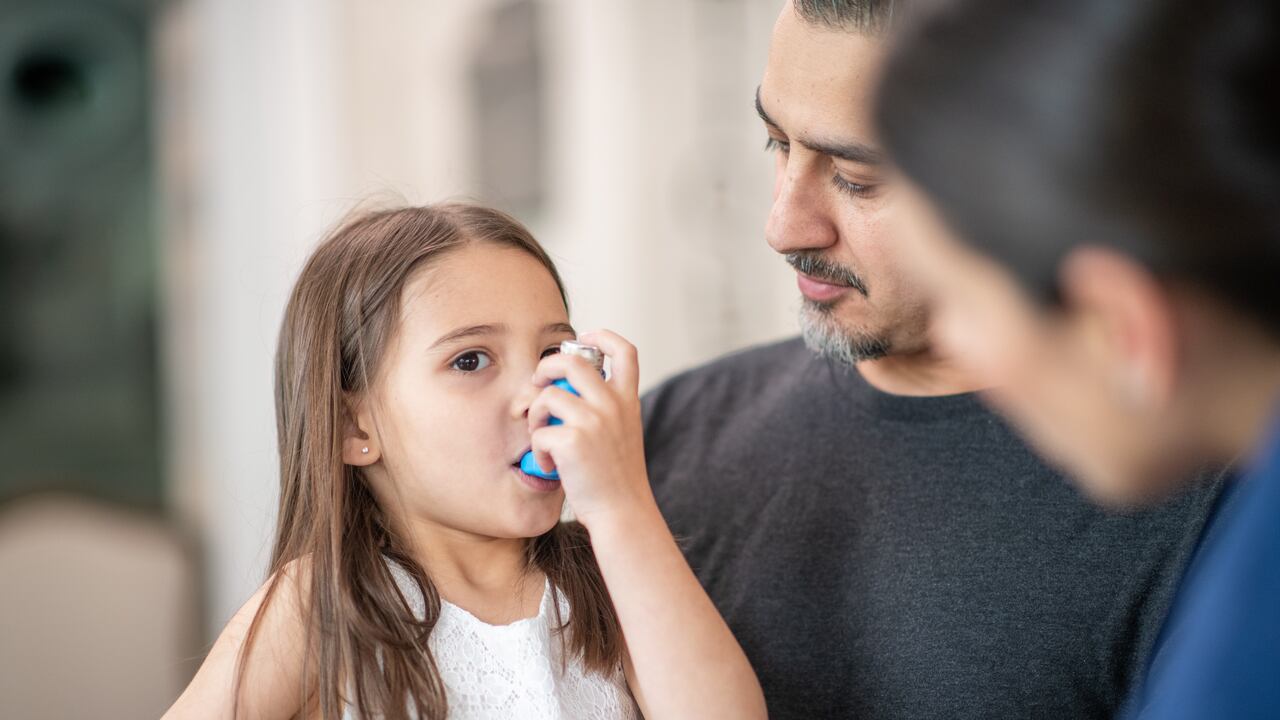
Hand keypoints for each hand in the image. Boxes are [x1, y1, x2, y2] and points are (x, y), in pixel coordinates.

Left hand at [528, 329, 655, 528]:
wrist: (622, 512)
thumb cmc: (616, 479)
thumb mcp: (622, 433)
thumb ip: (605, 409)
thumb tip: (563, 390)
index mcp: (627, 400)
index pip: (624, 350)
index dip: (602, 336)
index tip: (584, 338)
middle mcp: (612, 404)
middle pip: (572, 361)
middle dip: (545, 367)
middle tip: (538, 384)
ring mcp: (593, 421)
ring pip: (547, 395)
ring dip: (535, 415)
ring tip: (541, 437)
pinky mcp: (572, 441)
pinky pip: (538, 432)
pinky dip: (536, 450)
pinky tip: (547, 466)